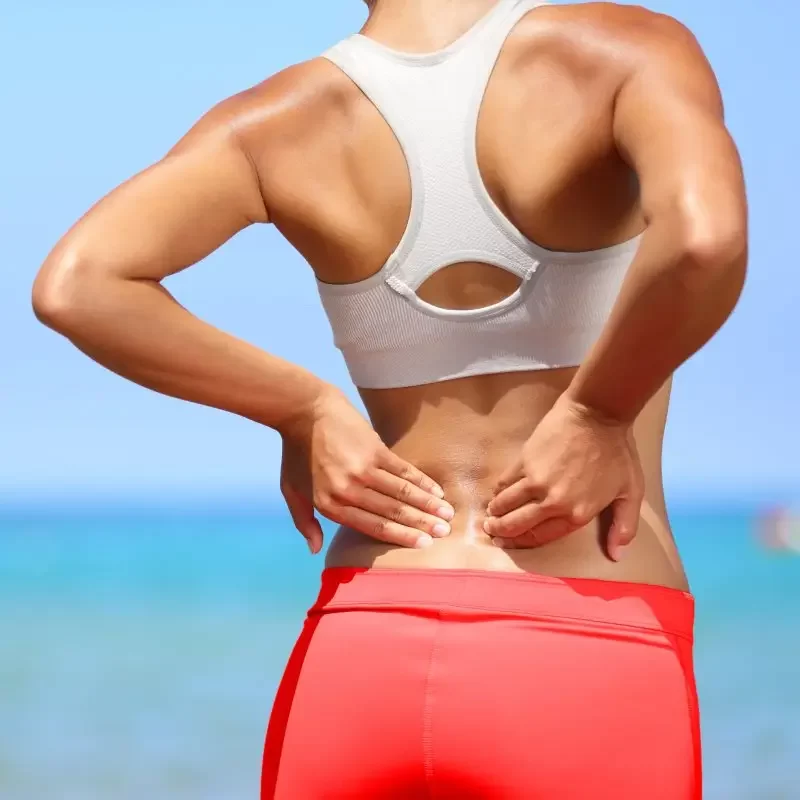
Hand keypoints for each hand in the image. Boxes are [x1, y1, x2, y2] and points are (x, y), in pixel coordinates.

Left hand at [279, 387, 453, 553]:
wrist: (304, 411)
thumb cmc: (296, 452)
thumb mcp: (291, 490)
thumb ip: (304, 522)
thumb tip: (315, 549)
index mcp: (330, 505)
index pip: (373, 527)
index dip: (401, 537)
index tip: (423, 544)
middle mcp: (349, 491)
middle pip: (393, 512)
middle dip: (422, 524)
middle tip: (444, 533)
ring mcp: (364, 469)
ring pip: (403, 493)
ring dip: (428, 505)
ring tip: (447, 515)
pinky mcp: (375, 449)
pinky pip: (404, 470)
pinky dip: (422, 481)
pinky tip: (436, 490)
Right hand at [484, 396, 644, 560]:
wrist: (597, 413)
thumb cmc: (617, 452)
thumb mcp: (631, 492)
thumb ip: (625, 526)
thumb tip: (616, 556)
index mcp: (576, 514)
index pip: (540, 537)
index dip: (522, 543)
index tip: (510, 543)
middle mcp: (552, 502)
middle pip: (516, 524)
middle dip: (500, 531)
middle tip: (492, 531)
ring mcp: (535, 481)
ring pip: (505, 504)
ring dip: (495, 512)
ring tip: (490, 515)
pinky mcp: (524, 461)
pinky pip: (504, 482)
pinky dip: (498, 490)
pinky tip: (496, 493)